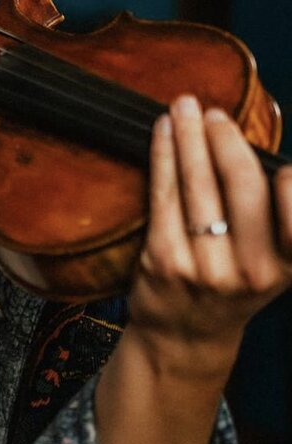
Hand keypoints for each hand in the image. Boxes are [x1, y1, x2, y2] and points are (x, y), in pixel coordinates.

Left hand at [130, 93, 291, 371]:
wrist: (183, 336)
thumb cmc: (231, 285)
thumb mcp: (272, 263)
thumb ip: (277, 218)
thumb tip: (271, 153)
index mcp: (287, 267)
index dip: (289, 179)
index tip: (277, 153)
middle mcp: (251, 269)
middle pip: (243, 186)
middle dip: (226, 139)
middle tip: (214, 112)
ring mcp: (204, 265)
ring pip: (198, 184)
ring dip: (190, 136)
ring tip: (185, 107)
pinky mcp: (163, 259)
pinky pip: (163, 194)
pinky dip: (163, 155)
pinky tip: (163, 131)